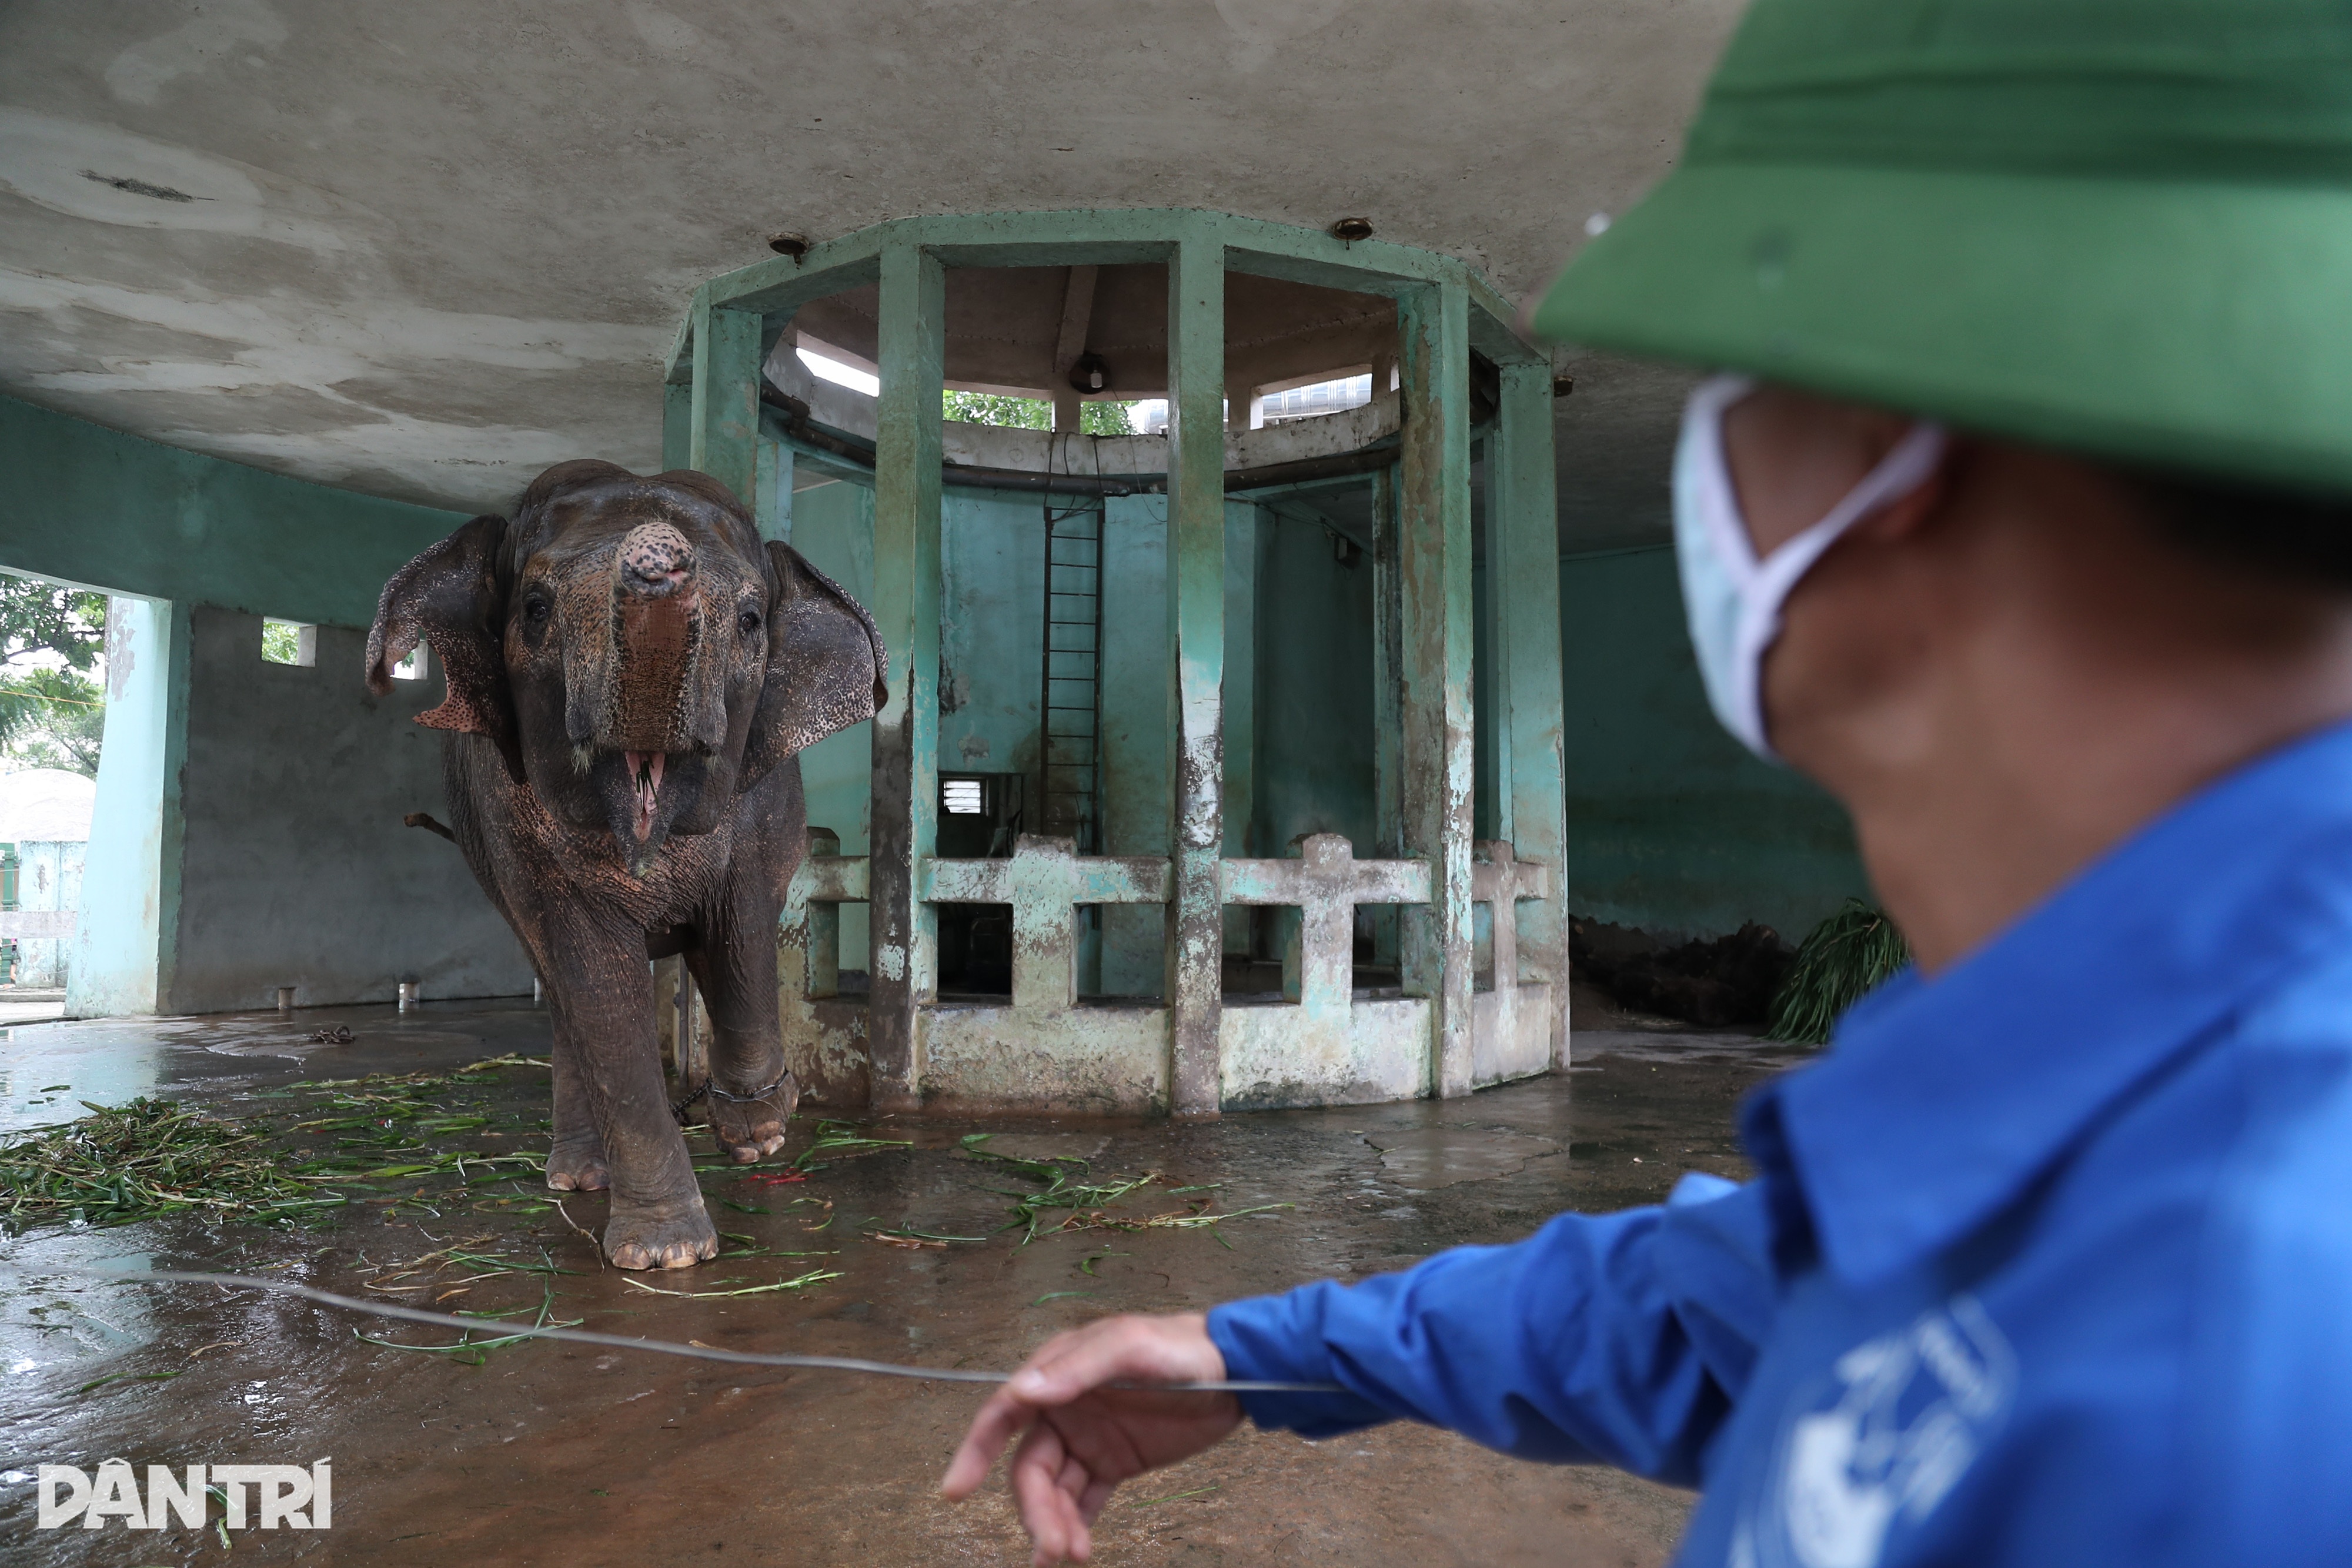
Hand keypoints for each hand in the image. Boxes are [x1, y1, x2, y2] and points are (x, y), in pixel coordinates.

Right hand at [942, 1313, 1242, 1564]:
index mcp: (1059, 1371)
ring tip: (1072, 1555)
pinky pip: (1085, 1499)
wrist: (1239, 1373)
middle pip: (1030, 1466)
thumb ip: (1079, 1367)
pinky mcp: (1116, 1462)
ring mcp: (1090, 1438)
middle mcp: (1067, 1407)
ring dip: (1055, 1523)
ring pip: (1055, 1489)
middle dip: (1034, 1509)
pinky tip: (1081, 1548)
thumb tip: (1022, 1391)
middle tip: (1051, 1549)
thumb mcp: (1130, 1346)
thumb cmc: (1182, 1348)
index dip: (975, 1450)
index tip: (956, 1491)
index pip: (1004, 1412)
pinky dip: (1077, 1524)